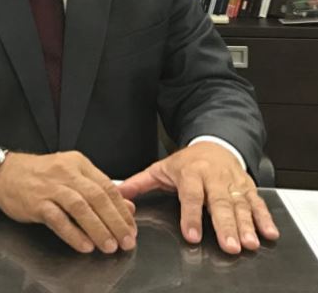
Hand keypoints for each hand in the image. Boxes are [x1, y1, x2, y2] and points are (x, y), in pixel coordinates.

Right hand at [0, 150, 136, 253]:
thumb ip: (98, 189)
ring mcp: (51, 187)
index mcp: (79, 163)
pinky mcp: (36, 202)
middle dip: (115, 221)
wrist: (5, 173)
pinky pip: (58, 219)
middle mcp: (67, 172)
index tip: (131, 227)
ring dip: (98, 229)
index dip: (122, 209)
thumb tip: (127, 207)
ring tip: (109, 246)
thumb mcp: (71, 175)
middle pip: (97, 197)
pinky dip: (73, 234)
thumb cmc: (40, 175)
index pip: (107, 186)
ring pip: (80, 207)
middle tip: (126, 240)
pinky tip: (85, 245)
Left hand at [117, 142, 279, 253]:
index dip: (191, 215)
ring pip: (240, 204)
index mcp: (190, 173)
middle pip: (219, 202)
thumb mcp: (161, 168)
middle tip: (228, 245)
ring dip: (246, 225)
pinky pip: (257, 202)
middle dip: (224, 225)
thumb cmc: (187, 161)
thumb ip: (140, 183)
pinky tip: (268, 233)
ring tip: (248, 242)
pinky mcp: (247, 186)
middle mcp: (213, 177)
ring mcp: (232, 182)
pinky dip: (264, 217)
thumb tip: (119, 193)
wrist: (214, 142)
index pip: (191, 195)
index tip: (192, 235)